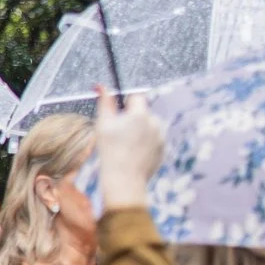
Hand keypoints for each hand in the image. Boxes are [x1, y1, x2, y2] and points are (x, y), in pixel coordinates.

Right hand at [93, 86, 165, 209]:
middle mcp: (155, 123)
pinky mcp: (163, 148)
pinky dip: (145, 143)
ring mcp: (161, 136)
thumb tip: (101, 86)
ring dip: (140, 131)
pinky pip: (154, 140)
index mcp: (140, 114)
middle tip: (120, 133)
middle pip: (143, 112)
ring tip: (126, 146)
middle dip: (133, 118)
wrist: (125, 178)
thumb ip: (105, 102)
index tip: (119, 113)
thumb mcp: (103, 123)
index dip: (126, 103)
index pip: (137, 97)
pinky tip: (134, 153)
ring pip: (149, 126)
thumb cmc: (110, 150)